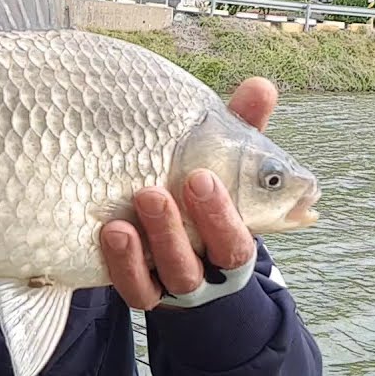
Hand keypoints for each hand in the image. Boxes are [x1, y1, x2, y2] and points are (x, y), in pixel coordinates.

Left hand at [99, 77, 277, 310]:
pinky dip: (125, 264)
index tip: (204, 176)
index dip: (227, 213)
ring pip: (178, 272)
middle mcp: (211, 265)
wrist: (171, 255)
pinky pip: (136, 288)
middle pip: (216, 254)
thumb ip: (240, 130)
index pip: (240, 237)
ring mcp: (176, 281)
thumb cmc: (199, 198)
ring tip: (143, 197)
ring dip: (162, 236)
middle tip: (185, 179)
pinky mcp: (142, 289)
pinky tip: (112, 231)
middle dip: (204, 219)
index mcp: (234, 238)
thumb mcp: (218, 163)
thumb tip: (262, 86)